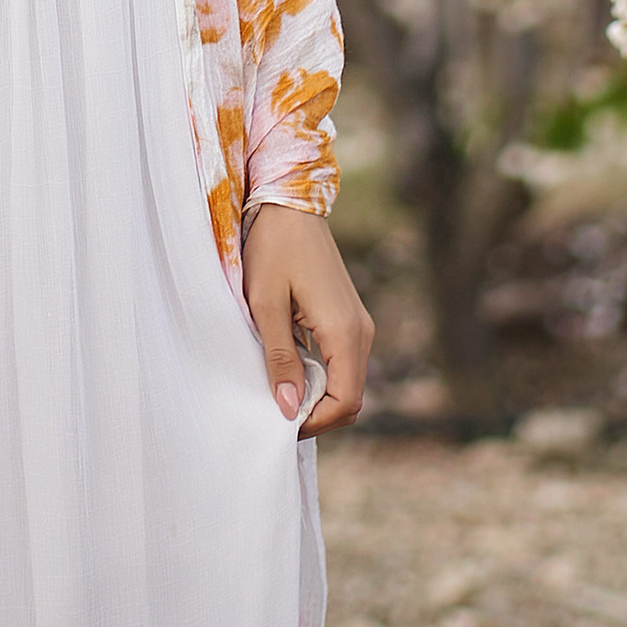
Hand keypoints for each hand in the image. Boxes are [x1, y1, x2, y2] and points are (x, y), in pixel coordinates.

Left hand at [242, 203, 372, 438]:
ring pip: (346, 381)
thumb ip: (280, 358)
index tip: (280, 423)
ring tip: (277, 389)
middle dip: (316, 413)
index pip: (346, 401)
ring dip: (316, 394)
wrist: (289, 203)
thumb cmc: (273, 247)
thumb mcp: (266, 305)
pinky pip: (341, 361)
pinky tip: (287, 368)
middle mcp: (361, 330)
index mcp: (345, 330)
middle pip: (350, 397)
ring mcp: (357, 323)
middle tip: (274, 411)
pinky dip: (319, 375)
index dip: (315, 422)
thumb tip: (287, 408)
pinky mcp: (347, 317)